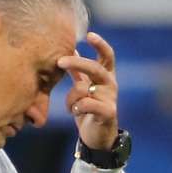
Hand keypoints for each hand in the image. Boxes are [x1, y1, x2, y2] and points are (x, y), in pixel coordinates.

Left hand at [57, 32, 118, 149]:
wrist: (97, 137)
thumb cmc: (89, 110)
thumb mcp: (84, 88)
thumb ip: (79, 72)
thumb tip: (72, 50)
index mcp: (106, 76)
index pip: (107, 55)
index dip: (100, 44)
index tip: (89, 35)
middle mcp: (111, 85)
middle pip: (96, 67)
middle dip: (77, 62)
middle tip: (59, 61)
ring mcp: (111, 98)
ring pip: (85, 88)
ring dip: (72, 96)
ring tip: (70, 106)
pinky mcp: (109, 112)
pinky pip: (88, 104)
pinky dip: (77, 106)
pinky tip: (75, 112)